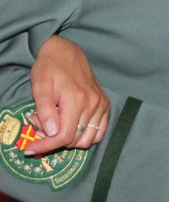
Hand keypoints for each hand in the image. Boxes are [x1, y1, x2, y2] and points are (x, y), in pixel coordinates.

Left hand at [27, 35, 109, 155]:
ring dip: (70, 141)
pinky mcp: (105, 104)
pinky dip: (86, 136)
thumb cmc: (49, 67)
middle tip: (40, 126)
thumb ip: (45, 110)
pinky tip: (72, 127)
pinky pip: (100, 132)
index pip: (63, 135)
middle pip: (74, 140)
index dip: (46, 146)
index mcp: (76, 98)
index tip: (31, 149)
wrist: (66, 51)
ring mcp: (101, 104)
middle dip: (54, 141)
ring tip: (55, 126)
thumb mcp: (40, 85)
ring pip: (88, 140)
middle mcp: (93, 103)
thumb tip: (52, 133)